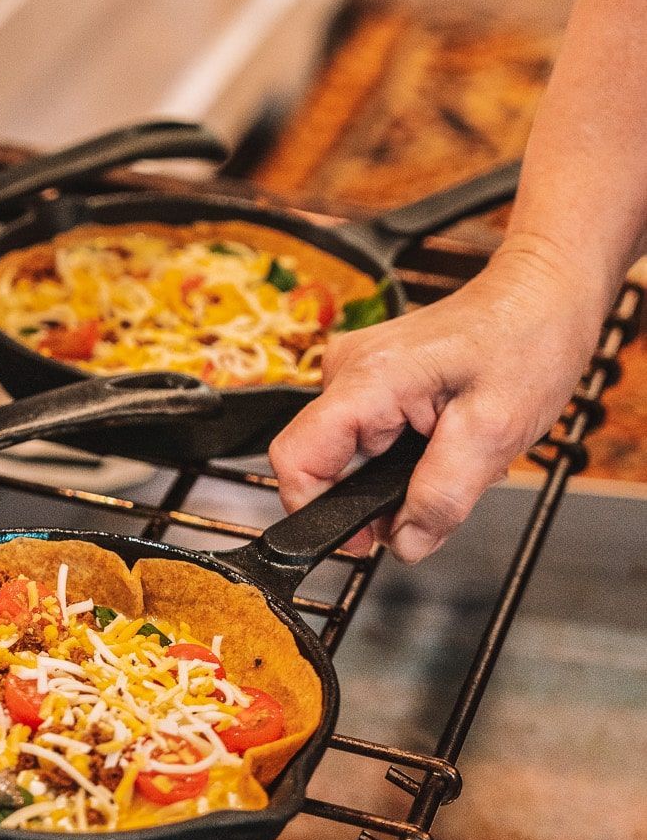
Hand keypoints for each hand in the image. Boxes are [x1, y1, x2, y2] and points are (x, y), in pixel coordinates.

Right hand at [268, 236, 605, 562]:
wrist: (543, 296)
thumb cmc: (527, 342)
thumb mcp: (495, 433)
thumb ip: (443, 495)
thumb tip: (405, 543)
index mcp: (368, 378)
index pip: (295, 458)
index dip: (316, 511)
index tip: (363, 540)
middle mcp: (348, 370)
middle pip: (325, 462)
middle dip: (377, 497)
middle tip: (442, 495)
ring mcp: (357, 371)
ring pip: (350, 455)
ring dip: (396, 477)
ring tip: (455, 459)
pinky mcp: (372, 377)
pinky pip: (369, 437)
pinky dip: (404, 455)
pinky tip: (446, 442)